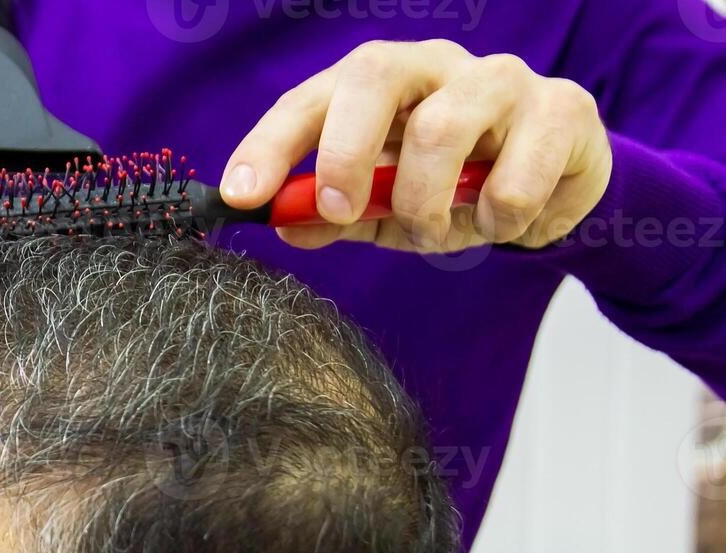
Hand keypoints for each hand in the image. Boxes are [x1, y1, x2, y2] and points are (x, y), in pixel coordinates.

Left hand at [222, 39, 611, 251]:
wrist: (555, 184)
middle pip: (375, 75)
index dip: (269, 145)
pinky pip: (514, 180)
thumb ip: (331, 214)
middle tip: (341, 210)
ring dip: (425, 206)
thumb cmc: (453, 187)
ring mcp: (501, 80)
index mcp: (378, 84)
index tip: (241, 195)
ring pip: (442, 129)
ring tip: (435, 233)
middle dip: (344, 151)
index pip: (310, 99)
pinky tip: (505, 222)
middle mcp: (436, 66)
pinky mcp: (563, 110)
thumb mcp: (380, 209)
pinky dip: (498, 220)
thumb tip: (282, 222)